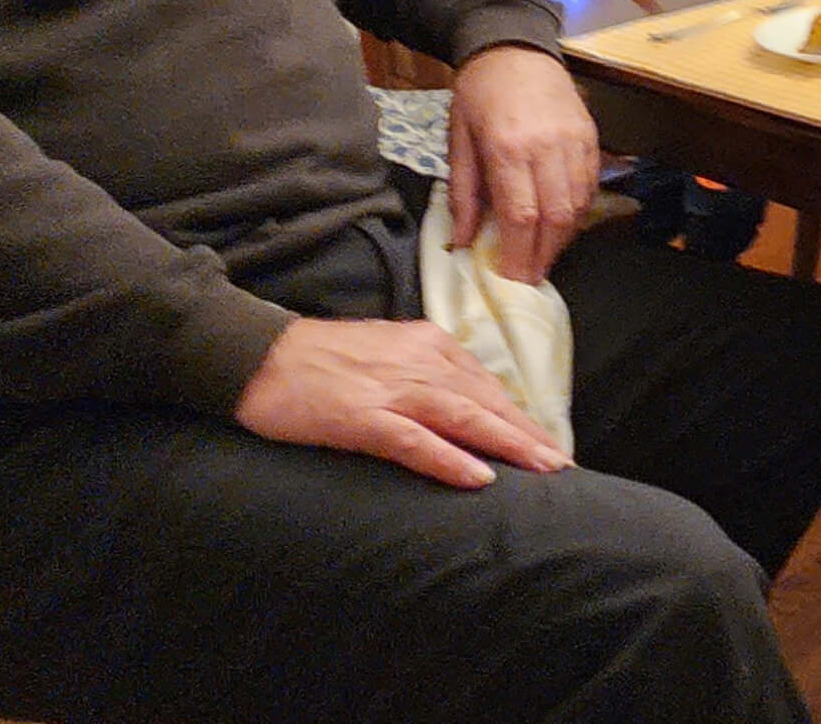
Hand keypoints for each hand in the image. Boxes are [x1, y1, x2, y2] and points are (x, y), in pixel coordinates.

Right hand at [233, 316, 567, 487]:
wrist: (259, 356)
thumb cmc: (321, 360)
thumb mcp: (386, 354)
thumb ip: (426, 374)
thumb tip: (465, 407)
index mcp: (427, 344)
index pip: (485, 384)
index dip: (519, 416)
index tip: (548, 443)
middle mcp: (419, 360)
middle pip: (484, 401)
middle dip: (527, 434)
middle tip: (561, 465)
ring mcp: (391, 388)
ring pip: (463, 417)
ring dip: (507, 445)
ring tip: (541, 470)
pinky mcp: (361, 416)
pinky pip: (415, 440)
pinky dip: (449, 458)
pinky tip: (478, 477)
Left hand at [446, 44, 600, 282]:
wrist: (514, 46)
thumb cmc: (479, 93)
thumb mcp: (458, 140)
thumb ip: (463, 193)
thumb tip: (464, 241)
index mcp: (508, 147)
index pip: (521, 216)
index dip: (520, 255)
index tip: (513, 279)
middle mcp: (547, 147)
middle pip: (555, 218)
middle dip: (543, 255)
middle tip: (530, 277)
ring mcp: (574, 141)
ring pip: (578, 206)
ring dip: (562, 238)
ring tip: (543, 255)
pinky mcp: (590, 137)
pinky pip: (589, 186)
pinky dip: (577, 213)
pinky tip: (561, 224)